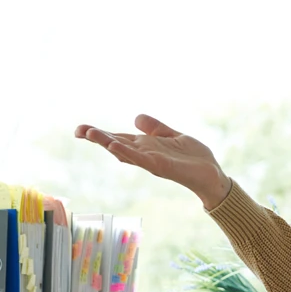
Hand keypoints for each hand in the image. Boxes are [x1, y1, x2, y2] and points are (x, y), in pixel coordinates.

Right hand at [74, 115, 232, 209]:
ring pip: (124, 151)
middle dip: (97, 138)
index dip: (100, 134)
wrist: (212, 174)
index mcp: (146, 146)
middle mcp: (144, 154)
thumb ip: (155, 128)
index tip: (81, 128)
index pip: (118, 138)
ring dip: (107, 142)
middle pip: (116, 144)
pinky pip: (141, 159)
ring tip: (90, 133)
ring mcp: (151, 161)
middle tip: (78, 130)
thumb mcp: (173, 135)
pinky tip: (115, 146)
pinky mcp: (161, 167)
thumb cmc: (193, 158)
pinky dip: (127, 152)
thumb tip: (136, 117)